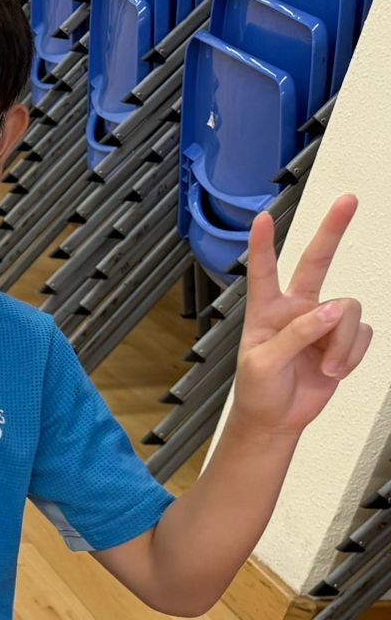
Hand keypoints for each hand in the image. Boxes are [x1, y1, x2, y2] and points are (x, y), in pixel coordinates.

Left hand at [233, 196, 370, 436]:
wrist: (276, 419)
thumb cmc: (258, 391)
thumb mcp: (264, 365)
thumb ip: (296, 335)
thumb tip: (333, 310)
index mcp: (266, 311)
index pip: (263, 272)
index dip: (262, 245)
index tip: (261, 218)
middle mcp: (296, 309)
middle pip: (317, 262)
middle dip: (333, 230)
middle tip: (348, 199)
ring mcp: (322, 322)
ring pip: (349, 311)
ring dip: (342, 343)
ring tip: (326, 367)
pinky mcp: (343, 339)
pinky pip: (361, 334)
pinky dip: (352, 354)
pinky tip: (334, 371)